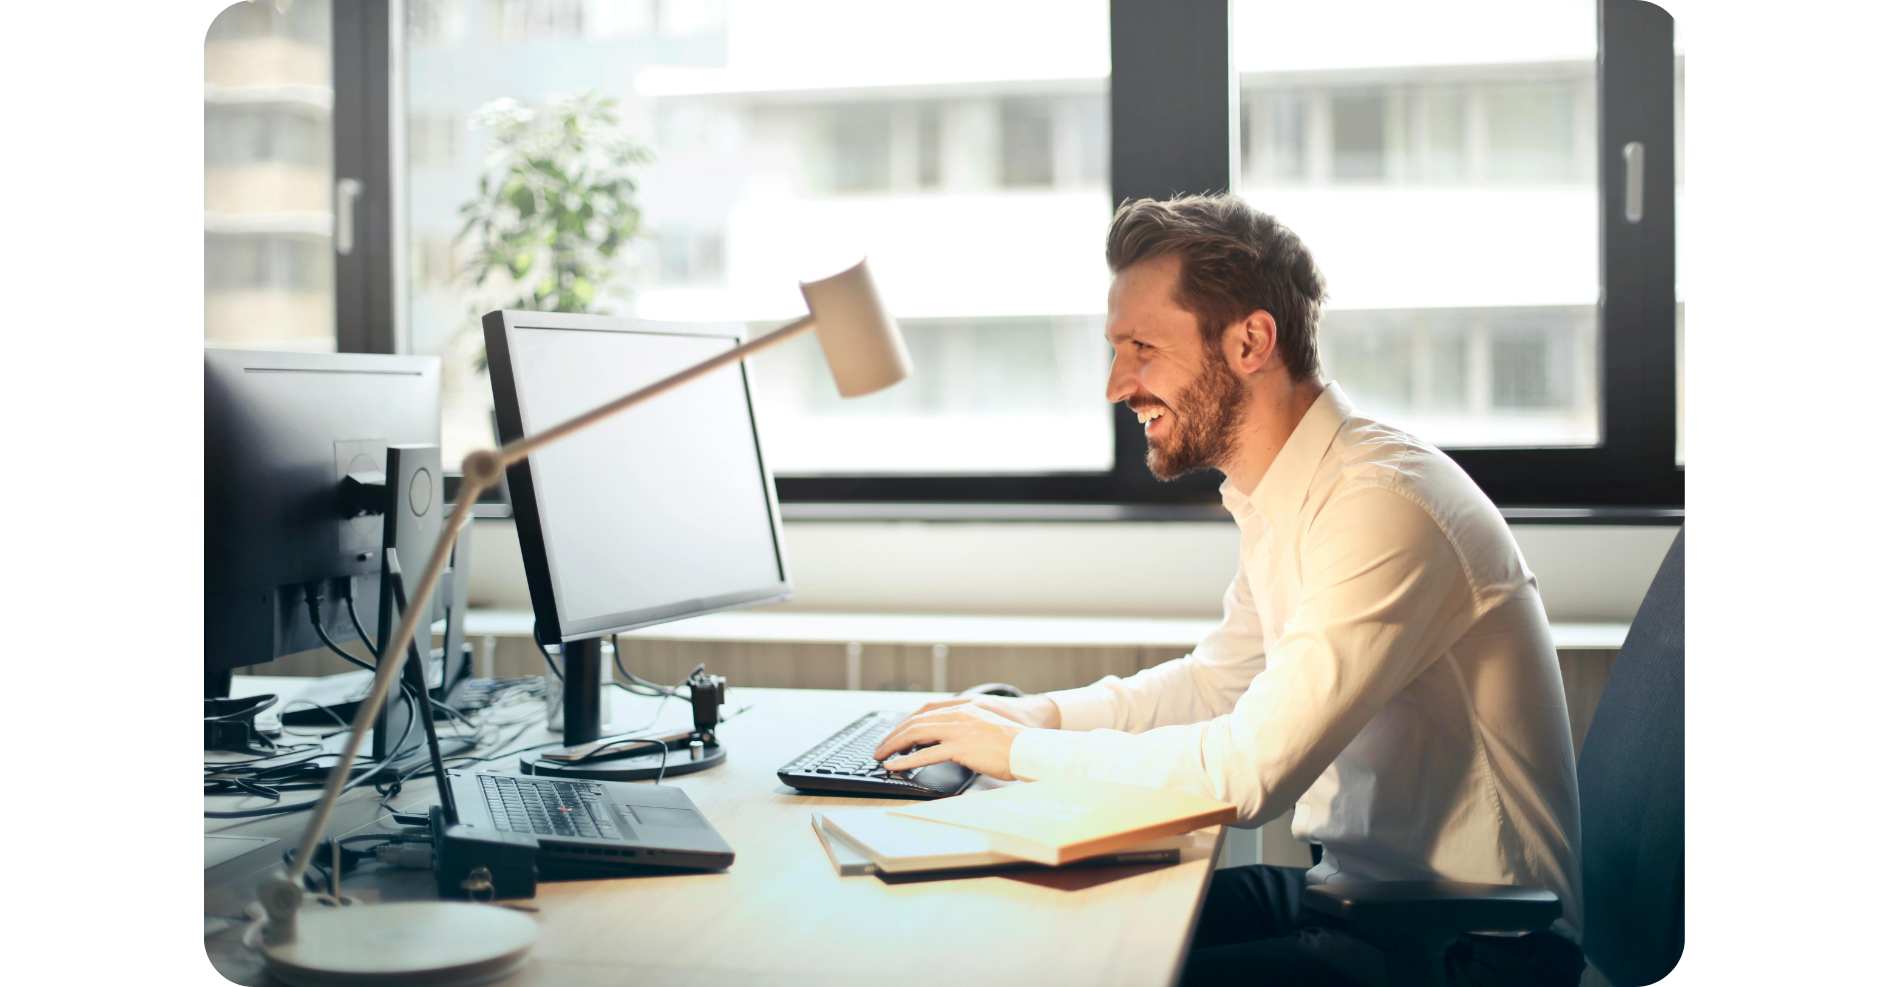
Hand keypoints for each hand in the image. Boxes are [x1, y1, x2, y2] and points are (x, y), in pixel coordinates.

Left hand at [872, 696, 1058, 781]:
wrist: (1032, 748)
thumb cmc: (1015, 744)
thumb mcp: (987, 729)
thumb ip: (967, 730)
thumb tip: (950, 743)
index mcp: (965, 709)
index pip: (926, 711)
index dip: (907, 722)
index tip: (896, 734)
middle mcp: (959, 715)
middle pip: (916, 721)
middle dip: (894, 734)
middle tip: (881, 747)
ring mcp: (960, 730)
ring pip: (916, 734)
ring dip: (894, 745)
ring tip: (881, 756)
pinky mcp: (962, 747)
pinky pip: (927, 754)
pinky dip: (907, 760)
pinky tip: (895, 766)